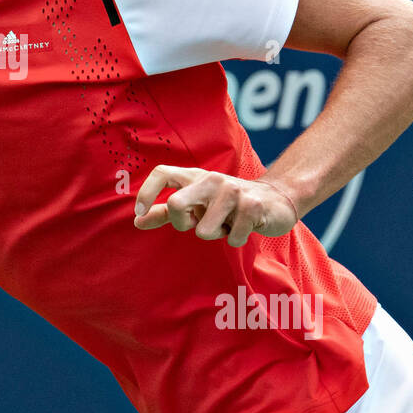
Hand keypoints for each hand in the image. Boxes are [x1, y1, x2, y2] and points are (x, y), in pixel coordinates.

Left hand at [133, 165, 299, 246]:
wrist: (275, 199)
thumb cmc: (227, 204)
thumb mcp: (196, 204)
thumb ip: (165, 212)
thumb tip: (137, 220)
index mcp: (194, 177)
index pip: (162, 173)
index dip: (146, 193)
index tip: (139, 213)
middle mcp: (211, 179)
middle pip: (175, 204)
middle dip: (182, 223)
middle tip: (197, 224)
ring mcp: (232, 191)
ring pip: (204, 231)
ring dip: (217, 234)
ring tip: (228, 222)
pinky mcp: (252, 205)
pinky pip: (232, 238)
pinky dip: (236, 238)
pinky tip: (245, 226)